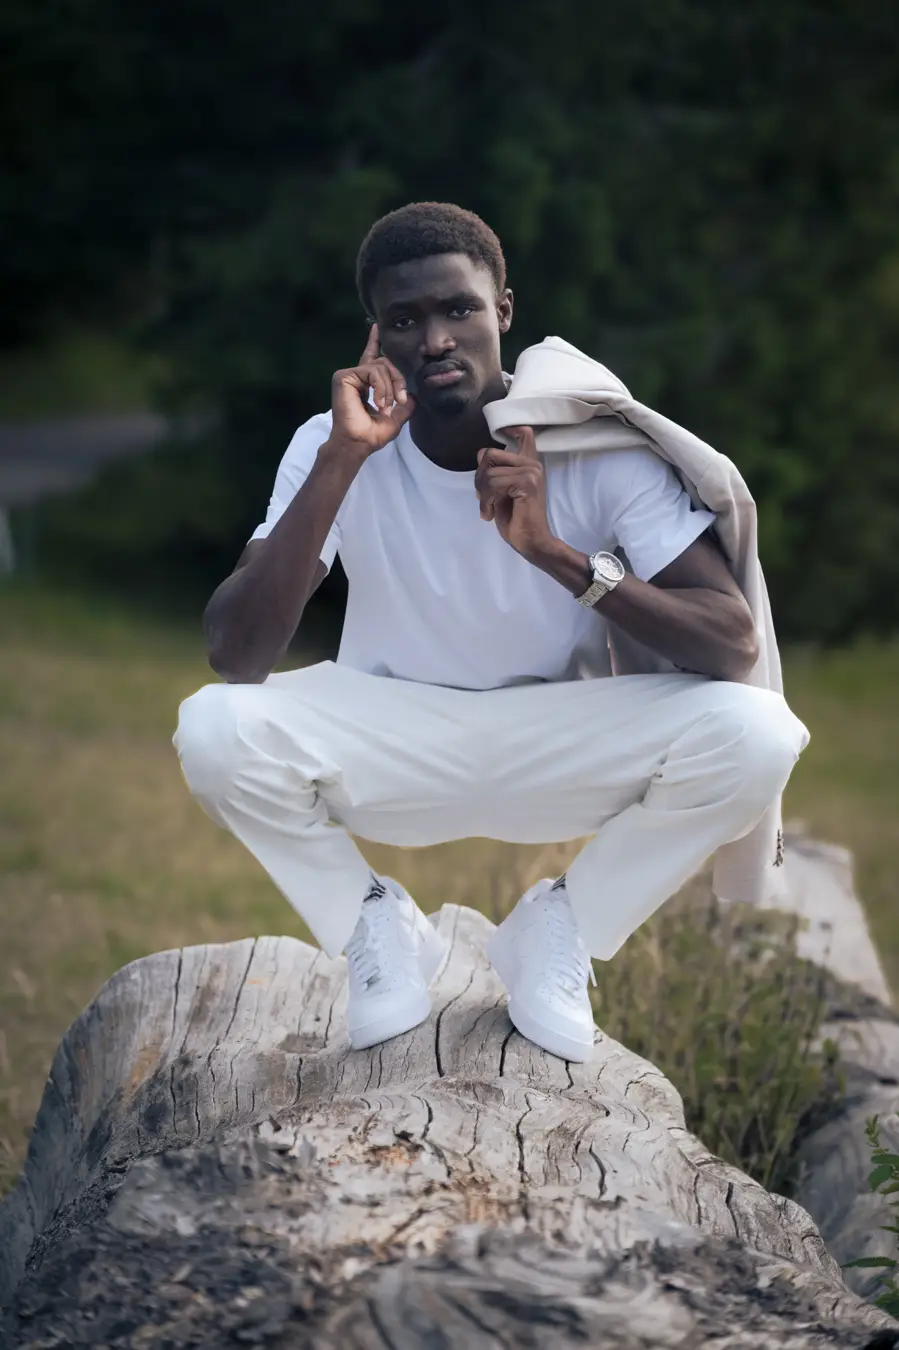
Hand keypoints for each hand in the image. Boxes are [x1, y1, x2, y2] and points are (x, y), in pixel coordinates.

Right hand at [329, 324, 415, 456]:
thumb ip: (405, 404)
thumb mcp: (396, 418)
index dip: (374, 342)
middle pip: (386, 362)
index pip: (372, 358)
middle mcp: (356, 376)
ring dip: (390, 388)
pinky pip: (372, 372)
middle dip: (398, 379)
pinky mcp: (343, 376)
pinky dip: (380, 387)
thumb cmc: (372, 434)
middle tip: (401, 400)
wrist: (358, 444)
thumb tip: (415, 396)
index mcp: (365, 382)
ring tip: (386, 407)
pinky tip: (378, 403)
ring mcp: (348, 375)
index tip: (376, 327)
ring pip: (381, 367)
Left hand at [475, 425, 555, 560]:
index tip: (504, 431)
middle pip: (490, 454)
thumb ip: (494, 471)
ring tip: (488, 510)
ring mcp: (531, 472)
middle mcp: (532, 464)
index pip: (524, 434)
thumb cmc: (515, 520)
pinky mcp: (527, 482)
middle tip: (483, 499)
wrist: (530, 542)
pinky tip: (490, 514)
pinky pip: (494, 484)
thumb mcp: (498, 492)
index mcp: (527, 464)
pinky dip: (486, 501)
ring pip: (489, 473)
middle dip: (479, 478)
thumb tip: (482, 452)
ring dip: (482, 495)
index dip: (511, 428)